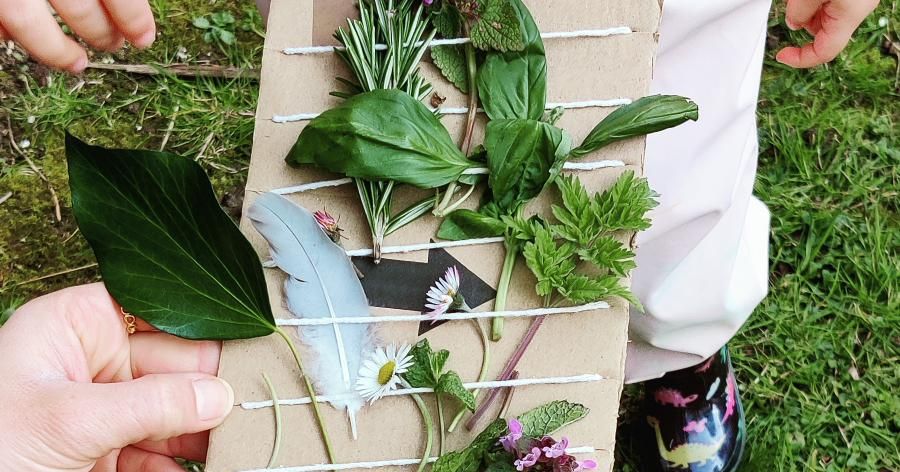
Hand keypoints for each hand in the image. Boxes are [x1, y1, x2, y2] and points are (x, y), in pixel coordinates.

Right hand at [0, 0, 154, 72]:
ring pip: (29, 23)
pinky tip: (28, 40)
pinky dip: (12, 37)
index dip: (133, 18)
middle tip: (114, 44)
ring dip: (57, 51)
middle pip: (79, 9)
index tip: (144, 37)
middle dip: (102, 34)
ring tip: (78, 63)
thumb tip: (127, 11)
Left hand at [0, 283, 232, 470]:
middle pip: (174, 365)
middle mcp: (91, 361)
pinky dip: (181, 462)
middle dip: (211, 388)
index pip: (159, 314)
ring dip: (203, 430)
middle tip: (257, 403)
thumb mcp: (70, 421)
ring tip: (240, 440)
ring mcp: (99, 410)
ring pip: (171, 412)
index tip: (252, 347)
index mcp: (75, 326)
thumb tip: (219, 396)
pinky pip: (156, 451)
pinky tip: (205, 465)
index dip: (205, 330)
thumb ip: (151, 405)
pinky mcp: (102, 454)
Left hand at [776, 0, 879, 67]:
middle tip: (794, 7)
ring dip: (809, 11)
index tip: (781, 56)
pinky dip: (817, 3)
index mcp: (849, 16)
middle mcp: (858, 10)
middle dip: (803, 24)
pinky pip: (832, 5)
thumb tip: (793, 24)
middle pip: (823, 32)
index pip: (824, 52)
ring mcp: (858, 1)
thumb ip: (799, 12)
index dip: (800, 60)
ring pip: (826, 17)